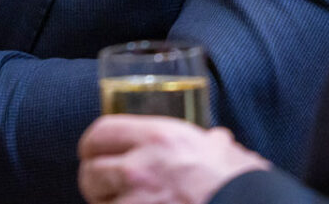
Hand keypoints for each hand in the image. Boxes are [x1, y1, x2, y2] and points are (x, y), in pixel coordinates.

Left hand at [77, 115, 271, 203]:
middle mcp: (140, 167)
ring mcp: (136, 201)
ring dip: (106, 203)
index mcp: (158, 138)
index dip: (92, 143)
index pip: (101, 132)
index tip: (93, 150)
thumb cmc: (238, 183)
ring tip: (119, 202)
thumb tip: (217, 139)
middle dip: (93, 179)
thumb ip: (212, 143)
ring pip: (98, 202)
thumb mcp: (223, 152)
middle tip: (103, 184)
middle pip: (90, 170)